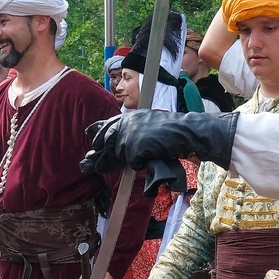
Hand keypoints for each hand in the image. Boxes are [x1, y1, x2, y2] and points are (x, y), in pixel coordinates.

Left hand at [82, 111, 237, 174]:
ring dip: (130, 157)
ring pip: (120, 154)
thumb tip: (114, 143)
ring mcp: (130, 135)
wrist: (185, 131)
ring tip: (146, 151)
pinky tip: (151, 155)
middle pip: (108, 142)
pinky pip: (133, 161)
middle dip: (106, 154)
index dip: (98, 134)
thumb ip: (132, 130)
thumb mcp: (147, 125)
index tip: (93, 142)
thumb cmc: (171, 130)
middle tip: (95, 162)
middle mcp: (127, 123)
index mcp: (130, 117)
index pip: (108, 125)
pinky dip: (141, 162)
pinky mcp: (135, 147)